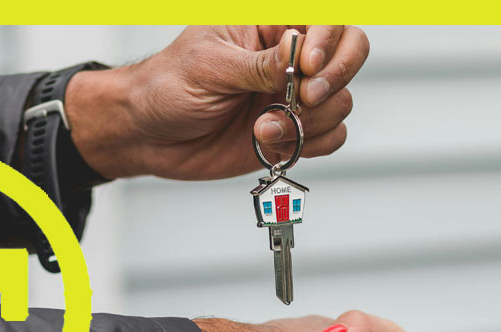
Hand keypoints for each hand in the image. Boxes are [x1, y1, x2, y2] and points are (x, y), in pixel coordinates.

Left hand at [64, 25, 369, 179]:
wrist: (149, 136)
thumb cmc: (167, 87)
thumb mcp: (209, 67)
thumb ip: (259, 64)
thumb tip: (300, 51)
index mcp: (269, 24)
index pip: (325, 18)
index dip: (329, 42)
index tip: (308, 68)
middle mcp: (290, 57)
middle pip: (350, 53)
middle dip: (334, 80)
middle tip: (304, 100)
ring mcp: (294, 95)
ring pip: (341, 101)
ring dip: (309, 122)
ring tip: (262, 130)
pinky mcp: (294, 131)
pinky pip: (332, 136)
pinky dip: (310, 145)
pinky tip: (271, 144)